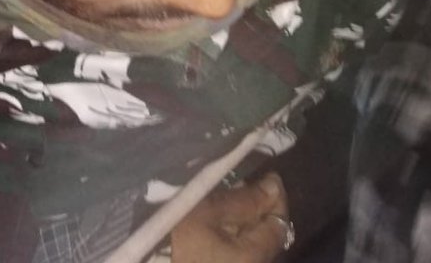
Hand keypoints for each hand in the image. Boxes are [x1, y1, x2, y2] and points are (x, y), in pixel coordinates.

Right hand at [170, 172, 290, 262]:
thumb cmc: (181, 236)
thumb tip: (273, 186)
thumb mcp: (210, 210)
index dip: (276, 198)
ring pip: (252, 241)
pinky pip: (238, 249)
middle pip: (266, 234)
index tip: (268, 176)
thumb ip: (245, 199)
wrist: (150, 260)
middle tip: (249, 182)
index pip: (279, 225)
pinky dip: (234, 231)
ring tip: (232, 196)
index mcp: (255, 256)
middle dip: (261, 207)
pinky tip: (221, 218)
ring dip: (246, 219)